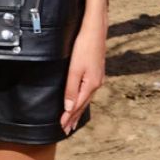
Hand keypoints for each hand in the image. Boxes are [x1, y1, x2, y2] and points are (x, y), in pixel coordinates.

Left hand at [60, 13, 106, 133]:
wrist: (96, 30)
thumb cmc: (84, 46)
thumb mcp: (74, 69)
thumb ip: (71, 88)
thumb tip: (68, 107)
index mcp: (90, 84)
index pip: (77, 106)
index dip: (68, 117)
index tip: (62, 128)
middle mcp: (96, 83)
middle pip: (82, 105)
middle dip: (73, 117)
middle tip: (66, 130)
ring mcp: (98, 78)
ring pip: (86, 99)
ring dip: (78, 110)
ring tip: (72, 120)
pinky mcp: (96, 72)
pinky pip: (88, 92)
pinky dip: (82, 100)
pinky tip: (80, 100)